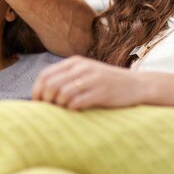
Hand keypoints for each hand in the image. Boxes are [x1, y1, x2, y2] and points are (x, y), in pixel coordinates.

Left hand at [32, 55, 150, 109]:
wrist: (137, 85)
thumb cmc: (106, 82)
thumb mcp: (85, 72)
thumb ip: (66, 77)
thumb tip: (41, 92)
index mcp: (75, 62)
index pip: (45, 75)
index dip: (37, 90)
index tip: (36, 103)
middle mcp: (82, 68)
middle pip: (51, 85)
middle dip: (45, 100)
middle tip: (47, 110)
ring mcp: (92, 79)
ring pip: (62, 93)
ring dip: (58, 106)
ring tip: (62, 111)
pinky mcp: (102, 92)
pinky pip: (77, 102)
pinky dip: (71, 109)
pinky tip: (75, 111)